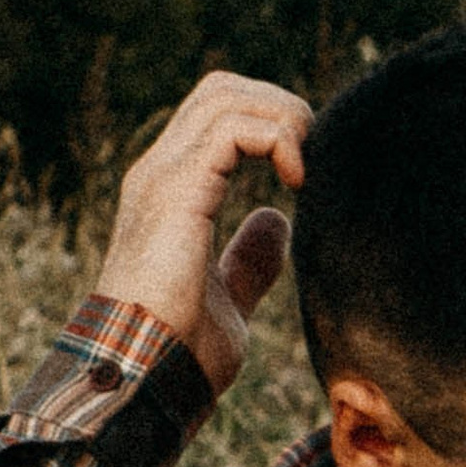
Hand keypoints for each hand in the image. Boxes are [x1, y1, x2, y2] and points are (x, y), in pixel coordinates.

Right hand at [95, 71, 311, 393]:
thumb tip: (276, 223)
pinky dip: (276, 139)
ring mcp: (163, 175)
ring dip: (284, 119)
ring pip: (227, 96)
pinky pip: (232, 129)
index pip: (220, 117)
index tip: (309, 174)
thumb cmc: (181, 353)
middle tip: (317, 160)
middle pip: (224, 90)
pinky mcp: (176, 189)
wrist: (147, 376)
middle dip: (282, 109)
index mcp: (172, 190)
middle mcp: (161, 170)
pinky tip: (297, 181)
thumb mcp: (228, 299)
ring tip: (309, 170)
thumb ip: (249, 260)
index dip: (273, 127)